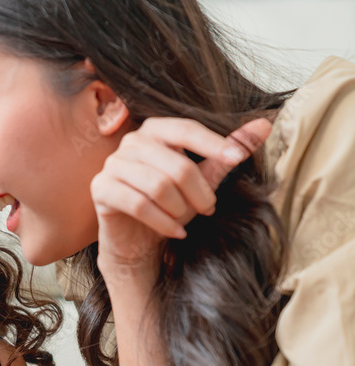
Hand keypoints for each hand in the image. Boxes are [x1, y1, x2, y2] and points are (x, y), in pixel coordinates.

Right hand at [91, 117, 272, 275]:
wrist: (138, 240)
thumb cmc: (171, 204)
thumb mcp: (204, 178)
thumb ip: (229, 152)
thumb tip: (265, 125)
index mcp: (154, 131)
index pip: (185, 129)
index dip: (213, 144)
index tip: (237, 159)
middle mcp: (129, 143)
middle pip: (176, 164)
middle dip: (199, 192)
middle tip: (208, 208)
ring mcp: (112, 165)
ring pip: (158, 186)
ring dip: (180, 209)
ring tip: (186, 219)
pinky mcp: (101, 190)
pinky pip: (139, 204)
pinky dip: (163, 222)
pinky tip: (176, 231)